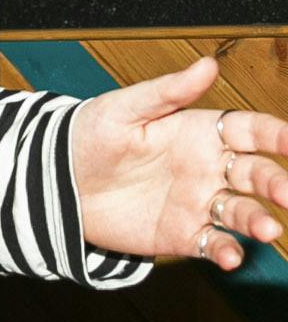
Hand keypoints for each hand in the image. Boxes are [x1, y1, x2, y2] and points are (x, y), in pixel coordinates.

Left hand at [70, 57, 287, 268]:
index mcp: (200, 132)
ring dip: (258, 221)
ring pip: (241, 212)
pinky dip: (226, 252)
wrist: (57, 182)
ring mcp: (199, 202)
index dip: (276, 134)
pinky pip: (213, 244)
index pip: (250, 130)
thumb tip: (207, 64)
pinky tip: (230, 257)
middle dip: (277, 183)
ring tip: (267, 230)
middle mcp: (209, 168)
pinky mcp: (182, 234)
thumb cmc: (89, 138)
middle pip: (256, 174)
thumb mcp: (123, 109)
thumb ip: (166, 91)